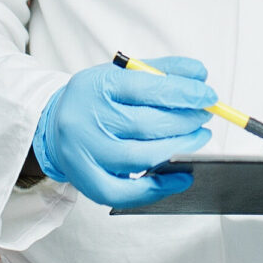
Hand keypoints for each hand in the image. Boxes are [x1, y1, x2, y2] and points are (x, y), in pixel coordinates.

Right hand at [33, 56, 217, 208]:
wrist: (55, 125)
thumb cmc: (98, 100)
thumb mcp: (122, 75)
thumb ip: (161, 71)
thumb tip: (200, 75)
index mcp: (95, 86)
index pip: (146, 87)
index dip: (182, 93)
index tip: (207, 95)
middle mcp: (85, 120)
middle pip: (144, 124)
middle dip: (184, 121)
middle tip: (205, 116)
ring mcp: (85, 154)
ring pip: (140, 157)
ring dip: (179, 149)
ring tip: (198, 138)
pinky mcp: (88, 182)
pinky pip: (127, 191)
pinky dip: (159, 186)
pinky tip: (182, 175)